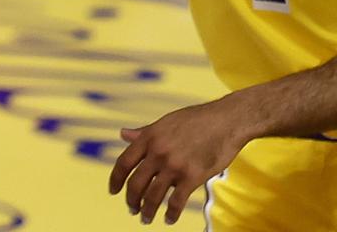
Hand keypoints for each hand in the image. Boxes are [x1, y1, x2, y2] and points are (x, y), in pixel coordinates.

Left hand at [110, 96, 256, 224]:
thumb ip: (143, 133)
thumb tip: (123, 134)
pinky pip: (176, 201)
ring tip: (146, 218)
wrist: (226, 121)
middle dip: (131, 200)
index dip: (116, 180)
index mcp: (148, 137)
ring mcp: (174, 165)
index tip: (113, 191)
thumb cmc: (196, 120)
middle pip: (136, 183)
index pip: (124, 163)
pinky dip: (170, 214)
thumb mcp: (164, 122)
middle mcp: (157, 152)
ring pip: (153, 195)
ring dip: (147, 210)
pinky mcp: (193, 176)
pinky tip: (169, 219)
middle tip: (132, 209)